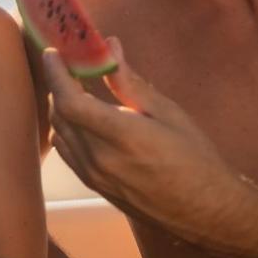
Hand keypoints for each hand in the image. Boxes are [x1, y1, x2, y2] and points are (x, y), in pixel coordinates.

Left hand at [43, 38, 257, 244]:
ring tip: (77, 90)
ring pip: (59, 132)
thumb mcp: (168, 113)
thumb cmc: (195, 158)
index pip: (69, 100)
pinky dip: (66, 129)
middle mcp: (100, 158)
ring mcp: (93, 175)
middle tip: (69, 66)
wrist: (205, 211)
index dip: (55, 73)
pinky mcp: (94, 186)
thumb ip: (130, 82)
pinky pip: (67, 151)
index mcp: (121, 136)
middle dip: (58, 85)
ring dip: (61, 107)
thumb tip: (109, 46)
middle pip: (59, 113)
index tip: (52, 53)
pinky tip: (82, 120)